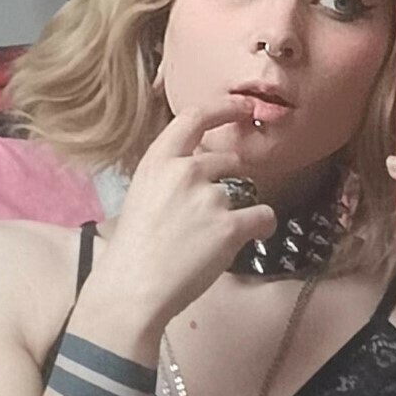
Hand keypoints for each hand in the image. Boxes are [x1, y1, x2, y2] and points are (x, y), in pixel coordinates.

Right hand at [95, 99, 276, 326]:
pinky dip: (262, 227)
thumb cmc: (133, 252)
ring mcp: (209, 198)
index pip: (195, 117)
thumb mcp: (141, 196)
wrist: (132, 289)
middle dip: (229, 182)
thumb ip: (169, 177)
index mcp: (158, 161)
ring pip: (246, 191)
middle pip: (228, 161)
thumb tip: (201, 174)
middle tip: (212, 213)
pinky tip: (247, 239)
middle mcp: (185, 171)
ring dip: (239, 209)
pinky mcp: (229, 226)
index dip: (225, 106)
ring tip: (214, 238)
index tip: (244, 106)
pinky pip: (263, 216)